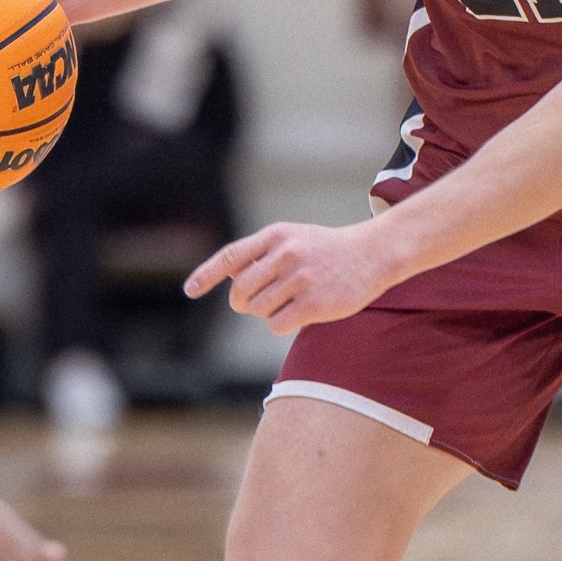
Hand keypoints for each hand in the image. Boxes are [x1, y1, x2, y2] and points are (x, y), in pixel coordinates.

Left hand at [183, 220, 397, 335]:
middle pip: (240, 291)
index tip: (189, 291)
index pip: (230, 257)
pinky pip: (277, 324)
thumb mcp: (292, 238)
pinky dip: (281, 324)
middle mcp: (284, 255)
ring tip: (290, 300)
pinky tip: (299, 314)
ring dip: (267, 312)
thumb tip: (230, 279)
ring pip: (258, 310)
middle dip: (243, 302)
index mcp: (274, 236)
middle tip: (258, 303)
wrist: (372, 254)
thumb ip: (261, 254)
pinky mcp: (314, 304)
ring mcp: (300, 279)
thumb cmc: (325, 249)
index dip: (206, 275)